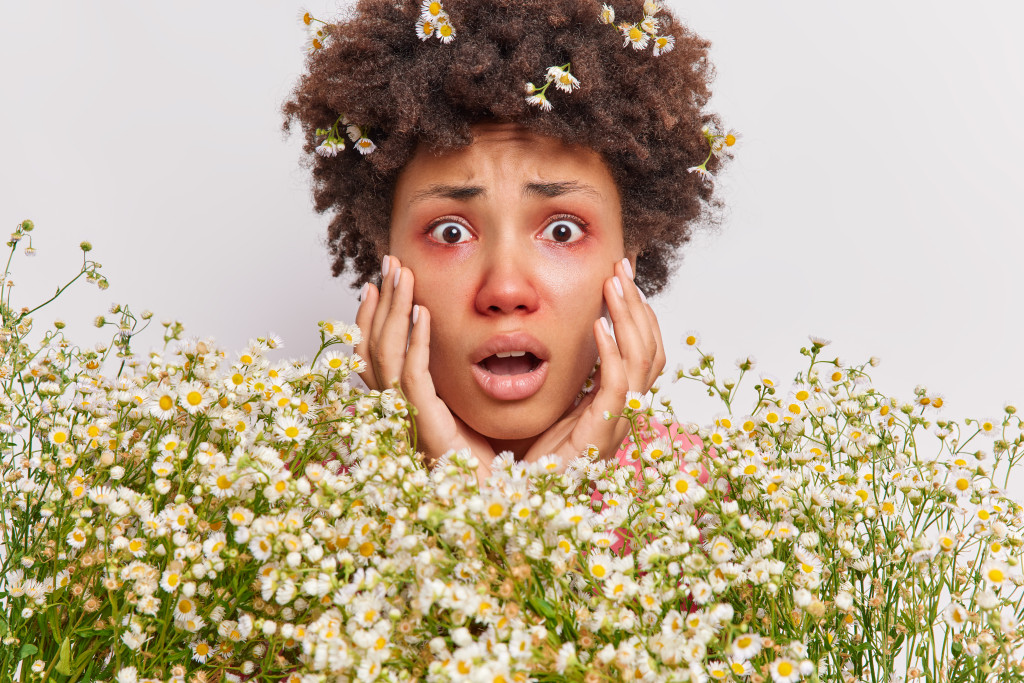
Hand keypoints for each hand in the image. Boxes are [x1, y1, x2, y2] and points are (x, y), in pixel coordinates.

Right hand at [354, 255, 497, 478]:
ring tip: (400, 276)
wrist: (509, 503)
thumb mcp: (482, 408)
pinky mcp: (427, 428)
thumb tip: (492, 345)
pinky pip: (412, 380)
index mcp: (411, 406)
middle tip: (389, 263)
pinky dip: (414, 345)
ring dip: (392, 312)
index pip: (378, 355)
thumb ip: (474, 379)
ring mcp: (410, 421)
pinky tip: (423, 314)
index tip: (383, 282)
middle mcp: (401, 412)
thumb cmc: (503, 462)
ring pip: (385, 357)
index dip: (375, 317)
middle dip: (380, 303)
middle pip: (373, 348)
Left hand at [521, 257, 665, 468]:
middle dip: (638, 304)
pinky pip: (618, 387)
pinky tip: (598, 326)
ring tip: (614, 284)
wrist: (525, 505)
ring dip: (629, 317)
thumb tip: (556, 344)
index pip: (642, 351)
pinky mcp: (601, 435)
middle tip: (622, 267)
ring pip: (642, 361)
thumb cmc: (535, 463)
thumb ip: (566, 380)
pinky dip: (612, 353)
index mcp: (616, 404)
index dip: (637, 314)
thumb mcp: (555, 409)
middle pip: (650, 349)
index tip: (621, 277)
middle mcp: (625, 412)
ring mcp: (618, 424)